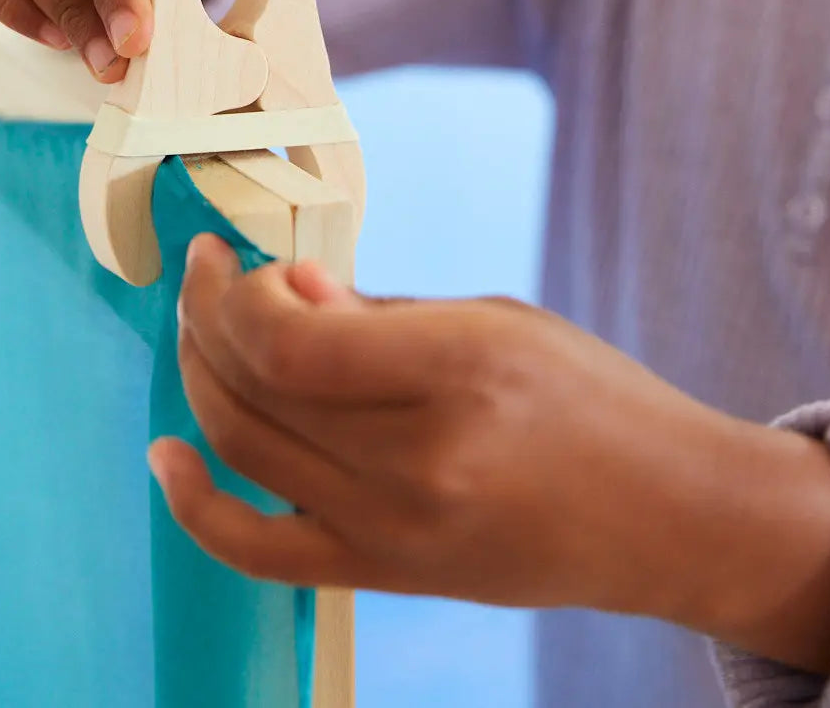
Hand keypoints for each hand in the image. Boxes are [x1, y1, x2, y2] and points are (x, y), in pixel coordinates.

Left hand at [151, 237, 829, 674]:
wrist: (663, 516)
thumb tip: (281, 285)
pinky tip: (166, 456)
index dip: (232, 293)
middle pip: (257, 389)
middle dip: (206, 318)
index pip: (292, 341)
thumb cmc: (591, 396)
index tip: (226, 254)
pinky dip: (196, 505)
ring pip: (246, 451)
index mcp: (459, 370)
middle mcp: (420, 462)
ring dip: (200, 379)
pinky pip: (259, 552)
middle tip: (206, 274)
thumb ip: (379, 310)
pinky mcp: (386, 575)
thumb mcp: (497, 319)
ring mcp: (397, 532)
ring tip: (200, 331)